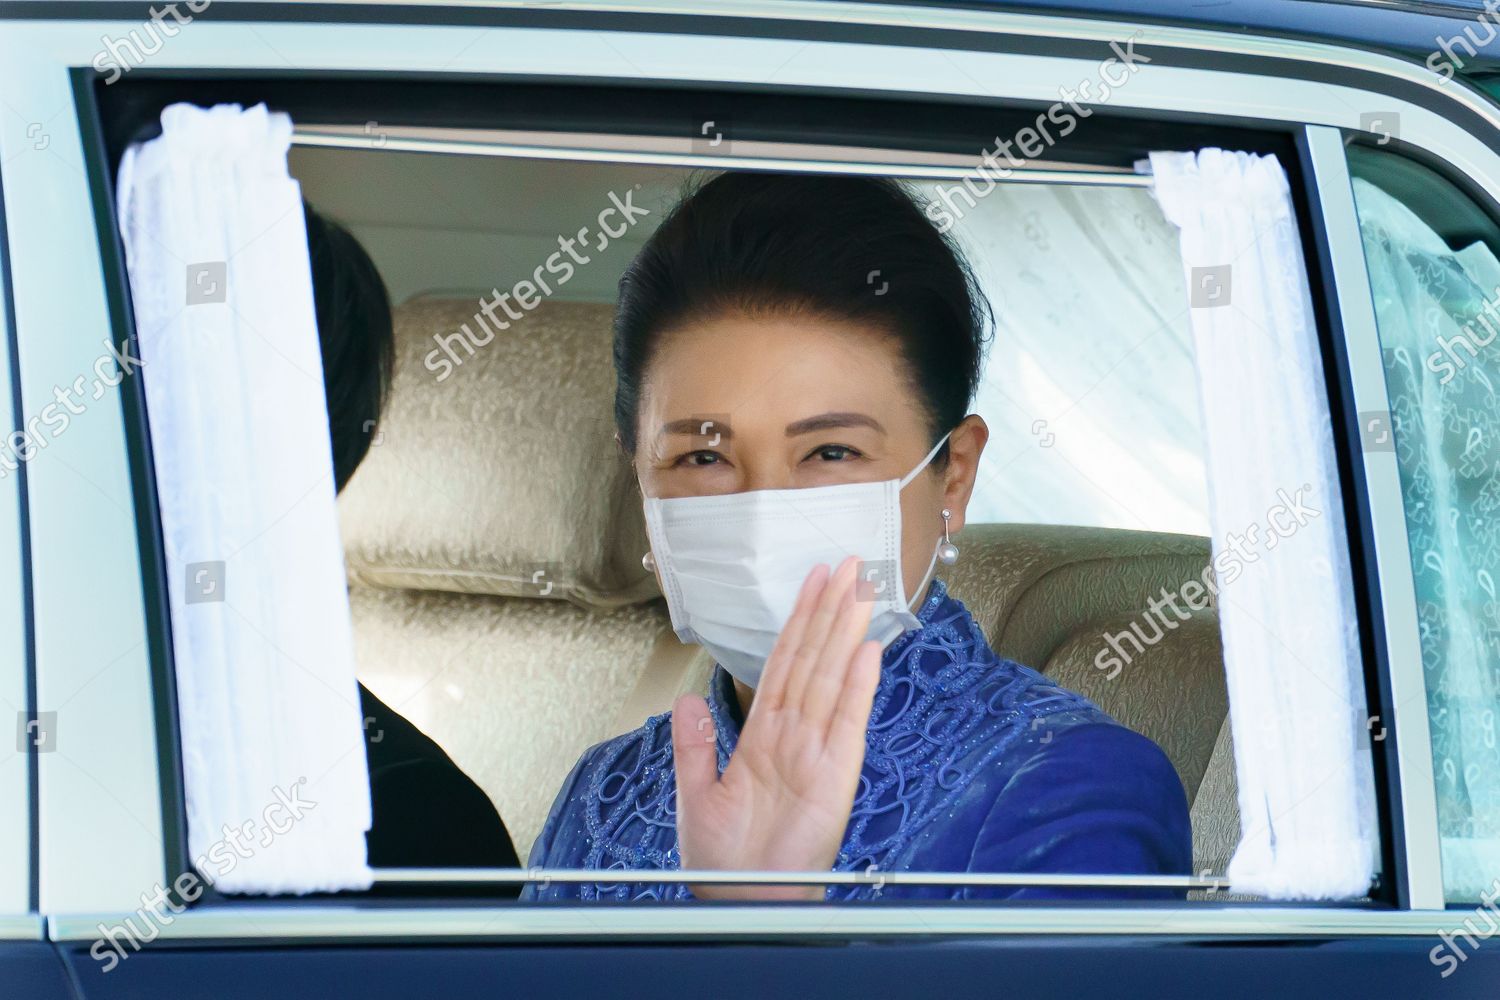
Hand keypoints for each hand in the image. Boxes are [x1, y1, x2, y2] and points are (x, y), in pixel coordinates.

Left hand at [670, 556, 882, 900]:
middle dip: (829, 610)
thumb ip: (696, 745)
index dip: (799, 621)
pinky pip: (847, 720)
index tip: (813, 581)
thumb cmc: (724, 859)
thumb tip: (685, 701)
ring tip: (860, 587)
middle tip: (847, 563)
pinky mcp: (835, 774)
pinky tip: (868, 649)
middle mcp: (795, 736)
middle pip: (814, 659)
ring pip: (831, 677)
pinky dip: (858, 685)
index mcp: (764, 737)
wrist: (742, 901)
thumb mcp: (697, 794)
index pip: (785, 664)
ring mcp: (818, 751)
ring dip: (844, 630)